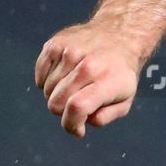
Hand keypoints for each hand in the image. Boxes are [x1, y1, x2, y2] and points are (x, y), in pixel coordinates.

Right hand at [35, 20, 145, 137]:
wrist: (119, 36)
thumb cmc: (120, 74)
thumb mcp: (125, 99)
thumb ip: (104, 117)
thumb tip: (81, 126)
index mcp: (107, 81)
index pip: (78, 106)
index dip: (71, 124)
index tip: (77, 129)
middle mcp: (88, 65)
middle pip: (56, 102)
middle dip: (63, 111)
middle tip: (77, 104)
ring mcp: (69, 52)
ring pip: (47, 91)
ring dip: (56, 95)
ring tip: (74, 85)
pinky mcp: (55, 44)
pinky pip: (40, 76)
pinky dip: (48, 81)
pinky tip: (64, 75)